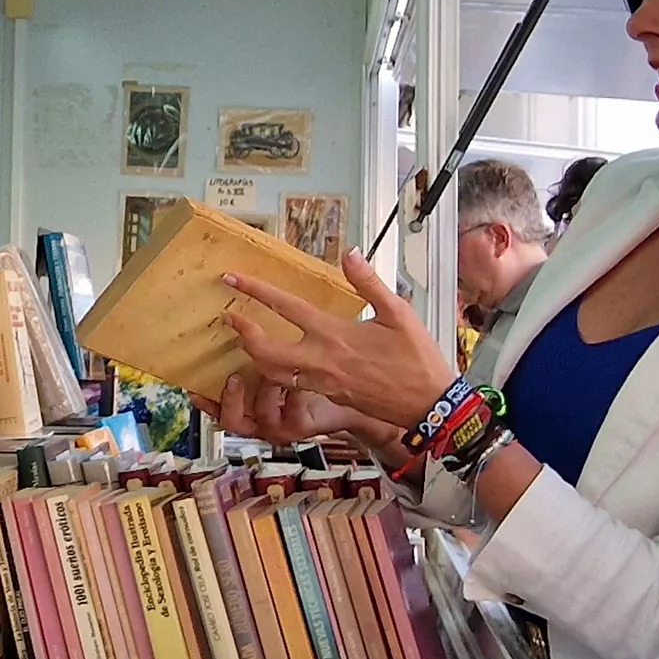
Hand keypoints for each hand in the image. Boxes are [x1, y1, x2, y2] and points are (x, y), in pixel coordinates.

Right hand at [206, 369, 378, 447]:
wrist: (350, 399)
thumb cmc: (314, 379)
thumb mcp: (283, 366)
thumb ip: (263, 353)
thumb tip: (237, 318)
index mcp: (251, 406)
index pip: (219, 407)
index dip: (204, 402)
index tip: (193, 388)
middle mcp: (261, 419)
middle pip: (232, 420)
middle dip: (229, 399)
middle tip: (232, 377)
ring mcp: (281, 426)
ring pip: (260, 417)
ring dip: (263, 394)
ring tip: (271, 378)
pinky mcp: (301, 427)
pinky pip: (292, 412)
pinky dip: (293, 396)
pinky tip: (300, 382)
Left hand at [224, 251, 459, 429]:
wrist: (426, 404)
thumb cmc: (416, 359)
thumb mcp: (398, 312)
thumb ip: (368, 282)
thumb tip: (349, 253)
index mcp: (334, 335)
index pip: (285, 308)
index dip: (255, 291)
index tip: (233, 279)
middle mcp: (321, 361)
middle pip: (265, 351)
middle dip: (243, 334)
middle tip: (231, 319)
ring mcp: (322, 382)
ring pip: (273, 373)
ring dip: (255, 357)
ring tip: (248, 341)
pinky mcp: (329, 396)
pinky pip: (291, 386)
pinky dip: (275, 374)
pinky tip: (276, 364)